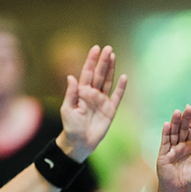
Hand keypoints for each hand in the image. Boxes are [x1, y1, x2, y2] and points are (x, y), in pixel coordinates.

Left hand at [58, 45, 127, 161]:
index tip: (95, 49)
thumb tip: (71, 77)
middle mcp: (92, 94)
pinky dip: (121, 87)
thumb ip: (70, 93)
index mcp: (81, 92)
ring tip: (114, 56)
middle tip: (108, 48)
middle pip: (99, 74)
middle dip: (103, 61)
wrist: (80, 142)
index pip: (87, 73)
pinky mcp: (110, 110)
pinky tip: (124, 77)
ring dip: (111, 69)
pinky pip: (117, 96)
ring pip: (108, 82)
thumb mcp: (67, 109)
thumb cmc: (70, 126)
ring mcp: (102, 101)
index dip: (91, 61)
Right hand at [157, 106, 190, 191]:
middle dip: (186, 118)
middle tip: (188, 106)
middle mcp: (180, 145)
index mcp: (189, 146)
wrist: (177, 189)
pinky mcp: (163, 155)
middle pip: (183, 129)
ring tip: (177, 111)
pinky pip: (165, 142)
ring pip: (173, 133)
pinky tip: (167, 124)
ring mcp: (171, 149)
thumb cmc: (190, 179)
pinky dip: (166, 133)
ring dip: (175, 122)